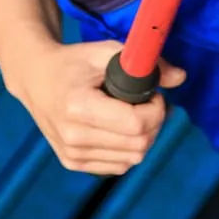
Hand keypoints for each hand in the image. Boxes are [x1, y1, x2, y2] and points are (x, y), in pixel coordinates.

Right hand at [15, 39, 185, 174]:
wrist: (36, 78)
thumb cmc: (74, 61)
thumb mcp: (105, 52)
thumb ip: (145, 64)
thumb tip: (182, 77)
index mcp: (77, 107)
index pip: (135, 124)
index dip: (156, 109)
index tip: (153, 93)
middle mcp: (72, 137)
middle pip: (139, 145)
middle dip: (154, 123)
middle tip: (148, 102)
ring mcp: (71, 154)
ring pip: (132, 159)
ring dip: (143, 137)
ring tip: (133, 113)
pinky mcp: (72, 163)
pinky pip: (119, 166)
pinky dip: (128, 148)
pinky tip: (119, 127)